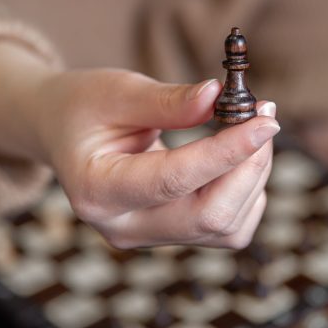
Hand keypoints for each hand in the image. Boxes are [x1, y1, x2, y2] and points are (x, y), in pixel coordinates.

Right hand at [0, 42, 278, 248]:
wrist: (62, 131)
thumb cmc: (82, 107)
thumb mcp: (116, 91)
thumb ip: (168, 101)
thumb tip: (218, 97)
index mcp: (98, 191)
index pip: (174, 179)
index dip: (227, 150)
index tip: (265, 120)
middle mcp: (123, 227)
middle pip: (208, 216)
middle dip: (249, 166)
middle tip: (264, 116)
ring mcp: (148, 236)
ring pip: (225, 227)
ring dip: (253, 177)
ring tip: (251, 129)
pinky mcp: (170, 235)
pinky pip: (226, 230)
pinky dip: (246, 194)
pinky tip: (238, 158)